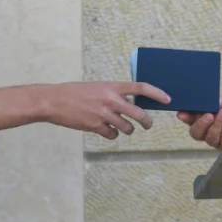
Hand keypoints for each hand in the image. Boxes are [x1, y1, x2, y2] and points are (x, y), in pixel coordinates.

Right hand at [44, 81, 169, 139]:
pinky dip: (111, 134)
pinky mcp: (95, 126)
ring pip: (127, 128)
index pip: (141, 88)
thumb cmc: (75, 92)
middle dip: (147, 122)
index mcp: (112, 86)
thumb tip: (131, 103)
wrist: (54, 101)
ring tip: (118, 126)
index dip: (157, 93)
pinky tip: (103, 130)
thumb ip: (114, 94)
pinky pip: (112, 135)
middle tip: (147, 125)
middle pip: (139, 114)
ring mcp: (103, 114)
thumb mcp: (98, 87)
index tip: (167, 99)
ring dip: (126, 130)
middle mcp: (110, 99)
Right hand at [177, 95, 221, 149]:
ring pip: (209, 138)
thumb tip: (199, 104)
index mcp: (206, 118)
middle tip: (208, 115)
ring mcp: (220, 140)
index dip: (185, 118)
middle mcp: (210, 131)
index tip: (182, 113)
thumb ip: (212, 103)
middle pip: (196, 134)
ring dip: (216, 125)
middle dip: (200, 124)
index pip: (191, 121)